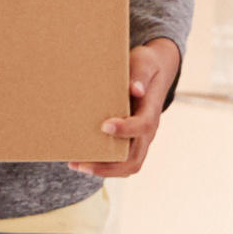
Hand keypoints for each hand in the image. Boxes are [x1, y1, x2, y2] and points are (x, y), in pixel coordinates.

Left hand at [81, 38, 179, 177]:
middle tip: (82, 163)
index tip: (104, 126)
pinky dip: (103, 165)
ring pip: (128, 165)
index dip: (125, 130)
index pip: (143, 126)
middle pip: (135, 159)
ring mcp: (141, 139)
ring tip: (76, 164)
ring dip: (104, 170)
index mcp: (151, 110)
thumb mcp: (144, 62)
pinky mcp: (132, 141)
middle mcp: (148, 130)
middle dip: (109, 166)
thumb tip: (135, 89)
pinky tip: (81, 159)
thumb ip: (140, 75)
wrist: (156, 72)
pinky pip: (121, 160)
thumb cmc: (147, 65)